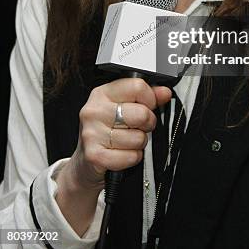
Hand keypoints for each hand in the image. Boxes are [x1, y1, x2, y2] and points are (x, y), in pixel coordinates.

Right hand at [64, 77, 171, 191]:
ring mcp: (92, 133)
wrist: (83, 162)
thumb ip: (146, 97)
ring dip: (139, 143)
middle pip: (141, 113)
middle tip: (139, 126)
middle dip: (147, 123)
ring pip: (138, 138)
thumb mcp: (123, 107)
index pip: (137, 86)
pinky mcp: (95, 155)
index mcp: (102, 93)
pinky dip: (132, 158)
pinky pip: (131, 156)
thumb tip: (164, 92)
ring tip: (127, 141)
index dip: (150, 98)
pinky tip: (122, 153)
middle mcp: (94, 111)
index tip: (147, 106)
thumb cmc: (105, 131)